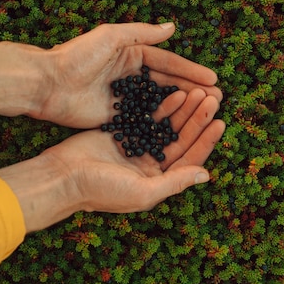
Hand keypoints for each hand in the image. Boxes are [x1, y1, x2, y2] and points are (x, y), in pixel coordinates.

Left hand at [0, 23, 222, 128]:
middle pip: (167, 83)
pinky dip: (161, 122)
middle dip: (192, 90)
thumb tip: (172, 27)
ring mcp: (124, 97)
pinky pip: (143, 118)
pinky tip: (180, 128)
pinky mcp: (116, 116)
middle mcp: (130, 75)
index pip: (167, 62)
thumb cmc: (76, 57)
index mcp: (131, 53)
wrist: (48, 84)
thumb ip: (141, 33)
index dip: (190, 71)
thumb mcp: (110, 36)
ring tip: (205, 112)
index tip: (213, 79)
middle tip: (217, 98)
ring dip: (182, 107)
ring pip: (159, 102)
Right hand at [0, 89, 224, 232]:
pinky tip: (176, 93)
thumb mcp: (142, 191)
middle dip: (198, 120)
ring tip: (199, 91)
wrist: (63, 176)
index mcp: (158, 181)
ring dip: (184, 110)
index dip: (206, 141)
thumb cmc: (102, 189)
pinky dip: (163, 106)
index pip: (190, 159)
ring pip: (169, 126)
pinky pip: (150, 117)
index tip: (220, 122)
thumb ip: (174, 182)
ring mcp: (138, 147)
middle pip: (182, 139)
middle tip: (213, 99)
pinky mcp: (125, 132)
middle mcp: (152, 165)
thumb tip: (206, 175)